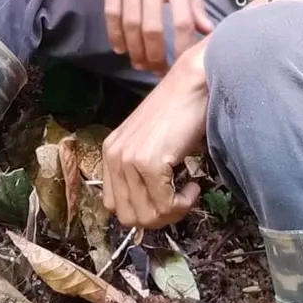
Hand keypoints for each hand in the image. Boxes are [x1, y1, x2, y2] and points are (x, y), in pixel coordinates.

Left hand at [102, 43, 209, 228]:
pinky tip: (193, 186)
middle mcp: (113, 157)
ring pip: (147, 217)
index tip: (166, 198)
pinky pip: (166, 205)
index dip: (143, 210)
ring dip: (173, 211)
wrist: (192, 85)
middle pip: (130, 217)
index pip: (115, 206)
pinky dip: (184, 203)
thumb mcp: (149, 143)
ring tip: (187, 189)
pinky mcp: (149, 163)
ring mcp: (129, 160)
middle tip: (179, 199)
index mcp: (109, 153)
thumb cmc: (178, 112)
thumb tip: (149, 211)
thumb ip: (139, 171)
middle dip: (159, 217)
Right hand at [103, 0, 212, 71]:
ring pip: (130, 23)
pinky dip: (114, 33)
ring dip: (135, 49)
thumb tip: (207, 31)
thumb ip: (193, 1)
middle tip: (157, 71)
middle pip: (152, 27)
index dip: (182, 45)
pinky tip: (121, 47)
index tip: (182, 62)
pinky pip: (111, 10)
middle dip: (155, 55)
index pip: (181, 19)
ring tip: (140, 64)